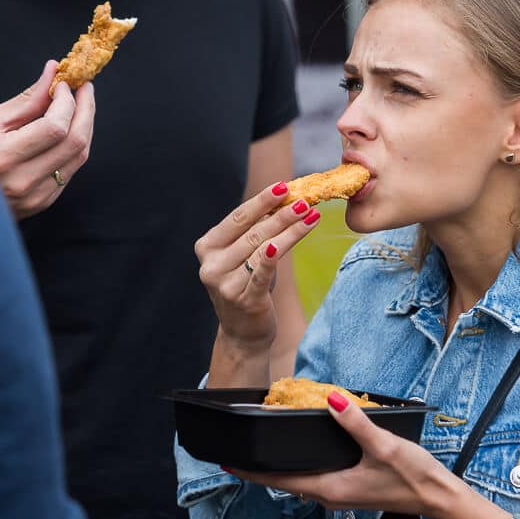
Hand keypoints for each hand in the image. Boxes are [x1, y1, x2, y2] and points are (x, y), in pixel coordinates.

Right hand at [0, 61, 94, 219]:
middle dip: (86, 109)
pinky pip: (71, 169)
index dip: (66, 102)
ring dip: (86, 126)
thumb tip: (54, 70)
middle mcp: (23, 181)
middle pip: (75, 142)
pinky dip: (76, 145)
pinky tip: (71, 128)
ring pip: (79, 156)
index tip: (64, 84)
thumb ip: (28, 99)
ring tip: (81, 104)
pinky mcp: (43, 202)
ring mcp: (36, 196)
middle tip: (85, 87)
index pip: (55, 127)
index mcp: (4, 158)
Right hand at [195, 184, 320, 356]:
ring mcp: (224, 283)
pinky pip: (261, 273)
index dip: (262, 201)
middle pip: (252, 232)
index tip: (284, 186)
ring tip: (311, 215)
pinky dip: (272, 256)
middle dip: (282, 214)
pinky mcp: (242, 299)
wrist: (242, 332)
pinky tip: (285, 242)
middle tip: (305, 200)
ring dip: (290, 230)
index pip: (238, 218)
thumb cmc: (247, 284)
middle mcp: (211, 264)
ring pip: (261, 249)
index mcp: (207, 247)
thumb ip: (256, 231)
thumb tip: (286, 198)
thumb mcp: (246, 255)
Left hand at [229, 392, 459, 517]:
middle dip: (261, 468)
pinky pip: (316, 476)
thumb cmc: (413, 476)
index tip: (228, 463)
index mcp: (331, 487)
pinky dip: (301, 465)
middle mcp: (331, 494)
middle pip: (285, 481)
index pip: (280, 481)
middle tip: (238, 451)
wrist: (438, 497)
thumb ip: (356, 423)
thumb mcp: (384, 446)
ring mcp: (341, 492)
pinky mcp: (351, 487)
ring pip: (300, 479)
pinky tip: (301, 451)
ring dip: (280, 467)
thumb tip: (332, 401)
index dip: (252, 473)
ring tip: (262, 449)